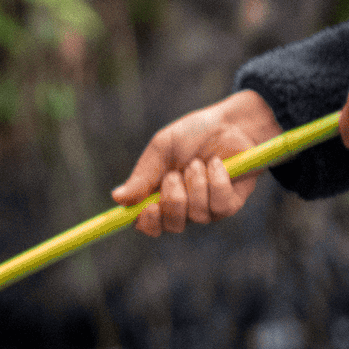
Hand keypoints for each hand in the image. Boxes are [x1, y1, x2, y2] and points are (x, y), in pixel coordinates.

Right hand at [112, 88, 279, 236]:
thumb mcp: (162, 149)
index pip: (148, 225)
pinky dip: (217, 181)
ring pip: (196, 215)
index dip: (147, 222)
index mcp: (159, 195)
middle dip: (172, 199)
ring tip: (199, 162)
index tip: (149, 208)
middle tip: (175, 174)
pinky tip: (218, 165)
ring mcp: (207, 208)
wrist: (231, 123)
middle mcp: (183, 207)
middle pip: (172, 225)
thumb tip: (117, 199)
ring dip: (196, 184)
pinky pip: (220, 206)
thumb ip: (143, 175)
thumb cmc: (194, 134)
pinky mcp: (230, 205)